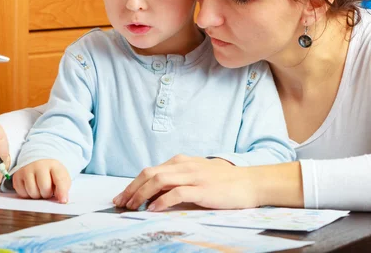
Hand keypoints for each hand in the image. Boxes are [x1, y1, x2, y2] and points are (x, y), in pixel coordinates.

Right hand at [12, 159, 70, 202]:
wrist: (37, 163)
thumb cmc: (51, 173)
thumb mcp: (61, 177)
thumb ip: (63, 188)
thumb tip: (62, 200)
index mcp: (54, 165)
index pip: (59, 179)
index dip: (62, 192)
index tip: (63, 200)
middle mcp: (39, 165)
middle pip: (44, 188)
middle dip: (47, 194)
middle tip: (48, 191)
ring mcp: (26, 170)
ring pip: (32, 192)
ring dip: (37, 196)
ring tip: (39, 189)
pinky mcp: (16, 176)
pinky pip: (22, 194)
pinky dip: (27, 195)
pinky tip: (31, 188)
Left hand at [113, 155, 258, 211]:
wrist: (250, 183)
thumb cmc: (224, 181)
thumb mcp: (197, 174)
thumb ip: (178, 179)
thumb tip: (155, 194)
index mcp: (181, 161)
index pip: (150, 170)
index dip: (133, 184)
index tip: (122, 197)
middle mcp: (184, 165)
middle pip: (149, 174)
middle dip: (131, 189)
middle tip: (120, 203)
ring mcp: (193, 176)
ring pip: (158, 181)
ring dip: (141, 194)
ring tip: (132, 207)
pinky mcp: (202, 189)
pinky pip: (176, 193)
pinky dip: (161, 201)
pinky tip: (152, 210)